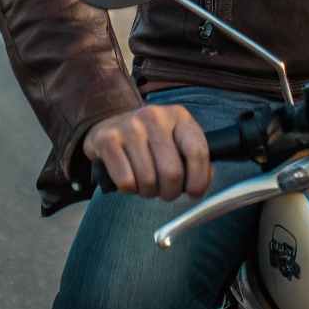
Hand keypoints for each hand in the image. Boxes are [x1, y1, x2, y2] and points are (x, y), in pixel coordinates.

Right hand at [84, 103, 213, 200]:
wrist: (111, 122)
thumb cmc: (151, 140)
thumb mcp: (177, 140)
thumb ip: (195, 160)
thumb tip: (201, 182)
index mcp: (178, 115)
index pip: (197, 151)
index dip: (198, 180)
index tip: (193, 192)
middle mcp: (154, 116)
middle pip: (171, 173)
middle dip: (169, 192)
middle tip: (164, 191)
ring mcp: (129, 126)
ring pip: (148, 181)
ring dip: (148, 192)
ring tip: (145, 182)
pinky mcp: (107, 139)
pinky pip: (126, 182)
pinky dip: (129, 189)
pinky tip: (129, 177)